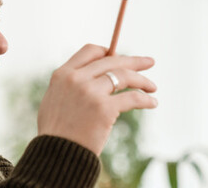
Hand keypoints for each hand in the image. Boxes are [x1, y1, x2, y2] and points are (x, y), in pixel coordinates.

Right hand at [37, 44, 157, 154]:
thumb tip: (92, 76)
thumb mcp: (54, 100)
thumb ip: (70, 85)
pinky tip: (152, 103)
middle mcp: (76, 79)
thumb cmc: (56, 132)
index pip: (90, 51)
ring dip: (142, 81)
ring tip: (153, 87)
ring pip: (124, 76)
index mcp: (63, 74)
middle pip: (112, 61)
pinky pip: (132, 98)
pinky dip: (145, 100)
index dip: (109, 51)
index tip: (121, 57)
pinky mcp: (104, 109)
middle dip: (134, 61)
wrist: (56, 155)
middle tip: (149, 62)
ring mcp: (91, 93)